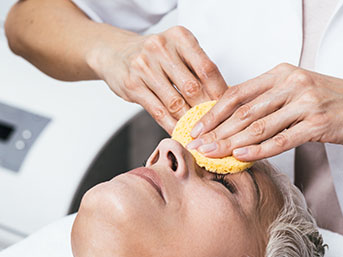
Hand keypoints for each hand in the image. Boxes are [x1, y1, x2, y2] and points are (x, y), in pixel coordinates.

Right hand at [88, 26, 227, 133]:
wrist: (114, 53)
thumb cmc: (153, 57)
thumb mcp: (177, 51)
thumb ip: (197, 69)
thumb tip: (223, 98)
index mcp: (179, 37)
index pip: (207, 68)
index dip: (220, 92)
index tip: (228, 108)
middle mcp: (161, 48)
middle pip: (192, 87)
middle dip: (206, 110)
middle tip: (216, 125)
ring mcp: (144, 66)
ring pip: (175, 103)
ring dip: (190, 122)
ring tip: (200, 133)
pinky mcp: (132, 85)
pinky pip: (158, 111)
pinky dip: (172, 125)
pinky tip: (181, 133)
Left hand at [187, 63, 342, 159]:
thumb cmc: (336, 101)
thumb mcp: (300, 90)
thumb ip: (271, 100)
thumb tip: (238, 120)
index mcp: (282, 73)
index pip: (238, 93)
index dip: (214, 112)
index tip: (196, 127)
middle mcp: (291, 84)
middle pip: (243, 111)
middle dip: (215, 130)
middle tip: (195, 145)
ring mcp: (305, 103)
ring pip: (258, 126)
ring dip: (230, 142)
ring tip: (211, 154)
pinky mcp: (318, 124)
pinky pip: (282, 140)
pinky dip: (258, 150)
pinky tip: (240, 157)